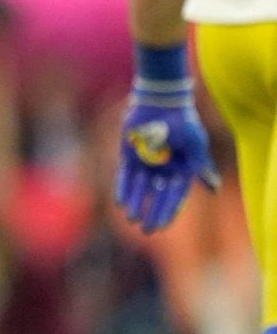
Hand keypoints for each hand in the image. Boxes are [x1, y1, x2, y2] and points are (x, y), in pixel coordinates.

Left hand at [117, 83, 218, 232]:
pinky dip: (123, 188)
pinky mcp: (129, 156)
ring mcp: (145, 164)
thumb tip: (213, 189)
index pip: (175, 196)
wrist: (160, 103)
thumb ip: (202, 167)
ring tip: (131, 219)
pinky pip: (125, 176)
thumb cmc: (183, 123)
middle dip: (152, 212)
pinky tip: (120, 202)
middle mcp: (163, 170)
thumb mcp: (197, 146)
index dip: (168, 211)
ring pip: (140, 189)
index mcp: (182, 170)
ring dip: (136, 203)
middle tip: (146, 230)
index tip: (162, 227)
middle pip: (157, 196)